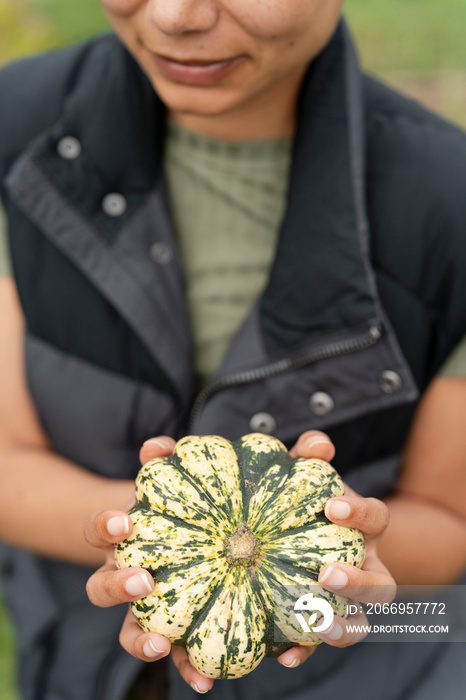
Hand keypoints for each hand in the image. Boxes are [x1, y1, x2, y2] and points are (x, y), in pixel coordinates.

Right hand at [84, 436, 215, 693]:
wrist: (184, 537)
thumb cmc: (180, 507)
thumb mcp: (180, 482)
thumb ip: (173, 461)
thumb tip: (183, 445)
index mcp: (123, 537)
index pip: (98, 530)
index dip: (105, 527)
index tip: (124, 524)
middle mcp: (124, 574)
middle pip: (102, 587)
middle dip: (117, 586)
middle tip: (144, 582)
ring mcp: (145, 608)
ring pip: (127, 629)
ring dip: (140, 639)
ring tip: (163, 643)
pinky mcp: (172, 630)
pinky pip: (174, 654)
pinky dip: (186, 667)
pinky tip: (206, 680)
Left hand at [277, 431, 395, 668]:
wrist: (302, 534)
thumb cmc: (305, 501)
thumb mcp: (306, 476)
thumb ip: (309, 455)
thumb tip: (316, 445)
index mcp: (365, 529)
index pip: (377, 518)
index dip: (360, 513)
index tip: (332, 506)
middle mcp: (367, 567)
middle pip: (382, 585)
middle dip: (359, 583)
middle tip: (325, 573)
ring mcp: (349, 600)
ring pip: (363, 623)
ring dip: (343, 626)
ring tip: (317, 623)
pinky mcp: (323, 622)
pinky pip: (321, 643)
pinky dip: (305, 651)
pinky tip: (282, 654)